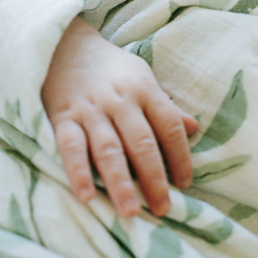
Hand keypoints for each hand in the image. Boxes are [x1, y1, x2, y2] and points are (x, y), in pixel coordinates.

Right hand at [41, 17, 197, 216]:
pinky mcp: (63, 117)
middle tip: (163, 209)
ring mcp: (91, 109)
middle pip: (142, 143)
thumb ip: (165, 106)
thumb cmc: (110, 69)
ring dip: (121, 183)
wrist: (63, 44)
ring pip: (109, 150)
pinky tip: (87, 196)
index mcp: (144, 90)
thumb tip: (194, 128)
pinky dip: (78, 172)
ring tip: (131, 212)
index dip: (180, 156)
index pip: (168, 125)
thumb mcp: (142, 78)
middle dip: (154, 178)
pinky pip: (71, 148)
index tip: (185, 184)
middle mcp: (120, 100)